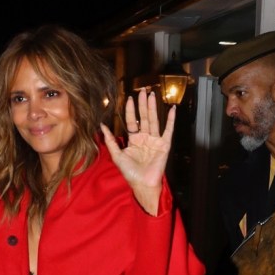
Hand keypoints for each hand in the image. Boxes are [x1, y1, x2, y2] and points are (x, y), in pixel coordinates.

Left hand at [100, 89, 174, 214]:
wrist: (142, 183)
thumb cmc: (130, 172)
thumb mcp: (117, 155)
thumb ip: (110, 140)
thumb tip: (102, 126)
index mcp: (134, 140)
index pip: (132, 121)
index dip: (131, 110)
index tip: (129, 98)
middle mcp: (145, 138)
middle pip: (144, 118)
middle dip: (143, 104)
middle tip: (143, 91)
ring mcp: (155, 141)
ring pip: (154, 120)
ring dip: (153, 108)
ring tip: (152, 95)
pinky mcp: (164, 145)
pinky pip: (168, 130)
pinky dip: (171, 120)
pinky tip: (172, 109)